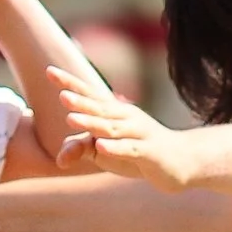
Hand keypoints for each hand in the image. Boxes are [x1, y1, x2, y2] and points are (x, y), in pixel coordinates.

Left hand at [51, 67, 195, 189]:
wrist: (182, 161)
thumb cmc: (140, 152)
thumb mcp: (107, 151)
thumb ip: (84, 149)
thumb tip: (59, 159)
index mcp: (115, 113)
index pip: (90, 95)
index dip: (70, 83)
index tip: (49, 70)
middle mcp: (127, 118)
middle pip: (100, 107)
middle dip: (80, 100)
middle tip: (61, 93)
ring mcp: (139, 133)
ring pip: (112, 128)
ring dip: (92, 123)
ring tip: (71, 118)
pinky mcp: (149, 152)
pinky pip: (130, 149)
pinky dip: (116, 148)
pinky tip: (101, 147)